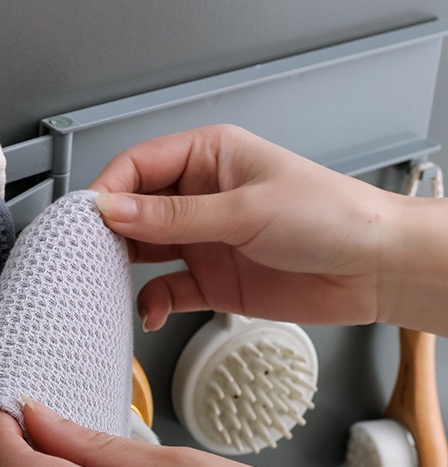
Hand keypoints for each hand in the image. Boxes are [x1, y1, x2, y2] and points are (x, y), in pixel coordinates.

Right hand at [89, 124, 405, 329]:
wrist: (375, 269)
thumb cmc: (332, 216)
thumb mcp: (246, 209)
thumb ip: (175, 217)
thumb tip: (117, 210)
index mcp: (208, 157)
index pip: (140, 165)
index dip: (110, 189)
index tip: (90, 216)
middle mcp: (200, 196)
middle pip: (135, 208)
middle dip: (110, 230)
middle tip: (89, 251)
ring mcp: (204, 239)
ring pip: (145, 249)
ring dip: (125, 266)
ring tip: (107, 280)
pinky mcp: (212, 279)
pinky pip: (167, 288)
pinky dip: (153, 301)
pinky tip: (151, 309)